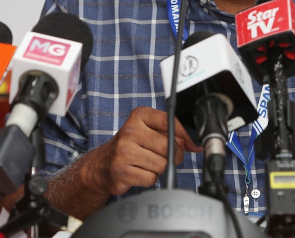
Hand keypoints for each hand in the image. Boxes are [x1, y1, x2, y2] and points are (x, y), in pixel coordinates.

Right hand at [82, 106, 201, 196]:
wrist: (102, 165)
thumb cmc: (130, 146)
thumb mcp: (148, 131)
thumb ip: (170, 134)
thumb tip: (192, 144)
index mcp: (139, 116)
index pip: (169, 122)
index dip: (184, 135)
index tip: (191, 144)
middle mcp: (130, 131)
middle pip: (168, 147)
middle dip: (174, 156)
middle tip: (167, 157)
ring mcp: (124, 152)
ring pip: (162, 164)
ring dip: (160, 168)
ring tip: (148, 163)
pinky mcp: (122, 171)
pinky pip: (152, 178)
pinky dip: (150, 178)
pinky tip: (140, 172)